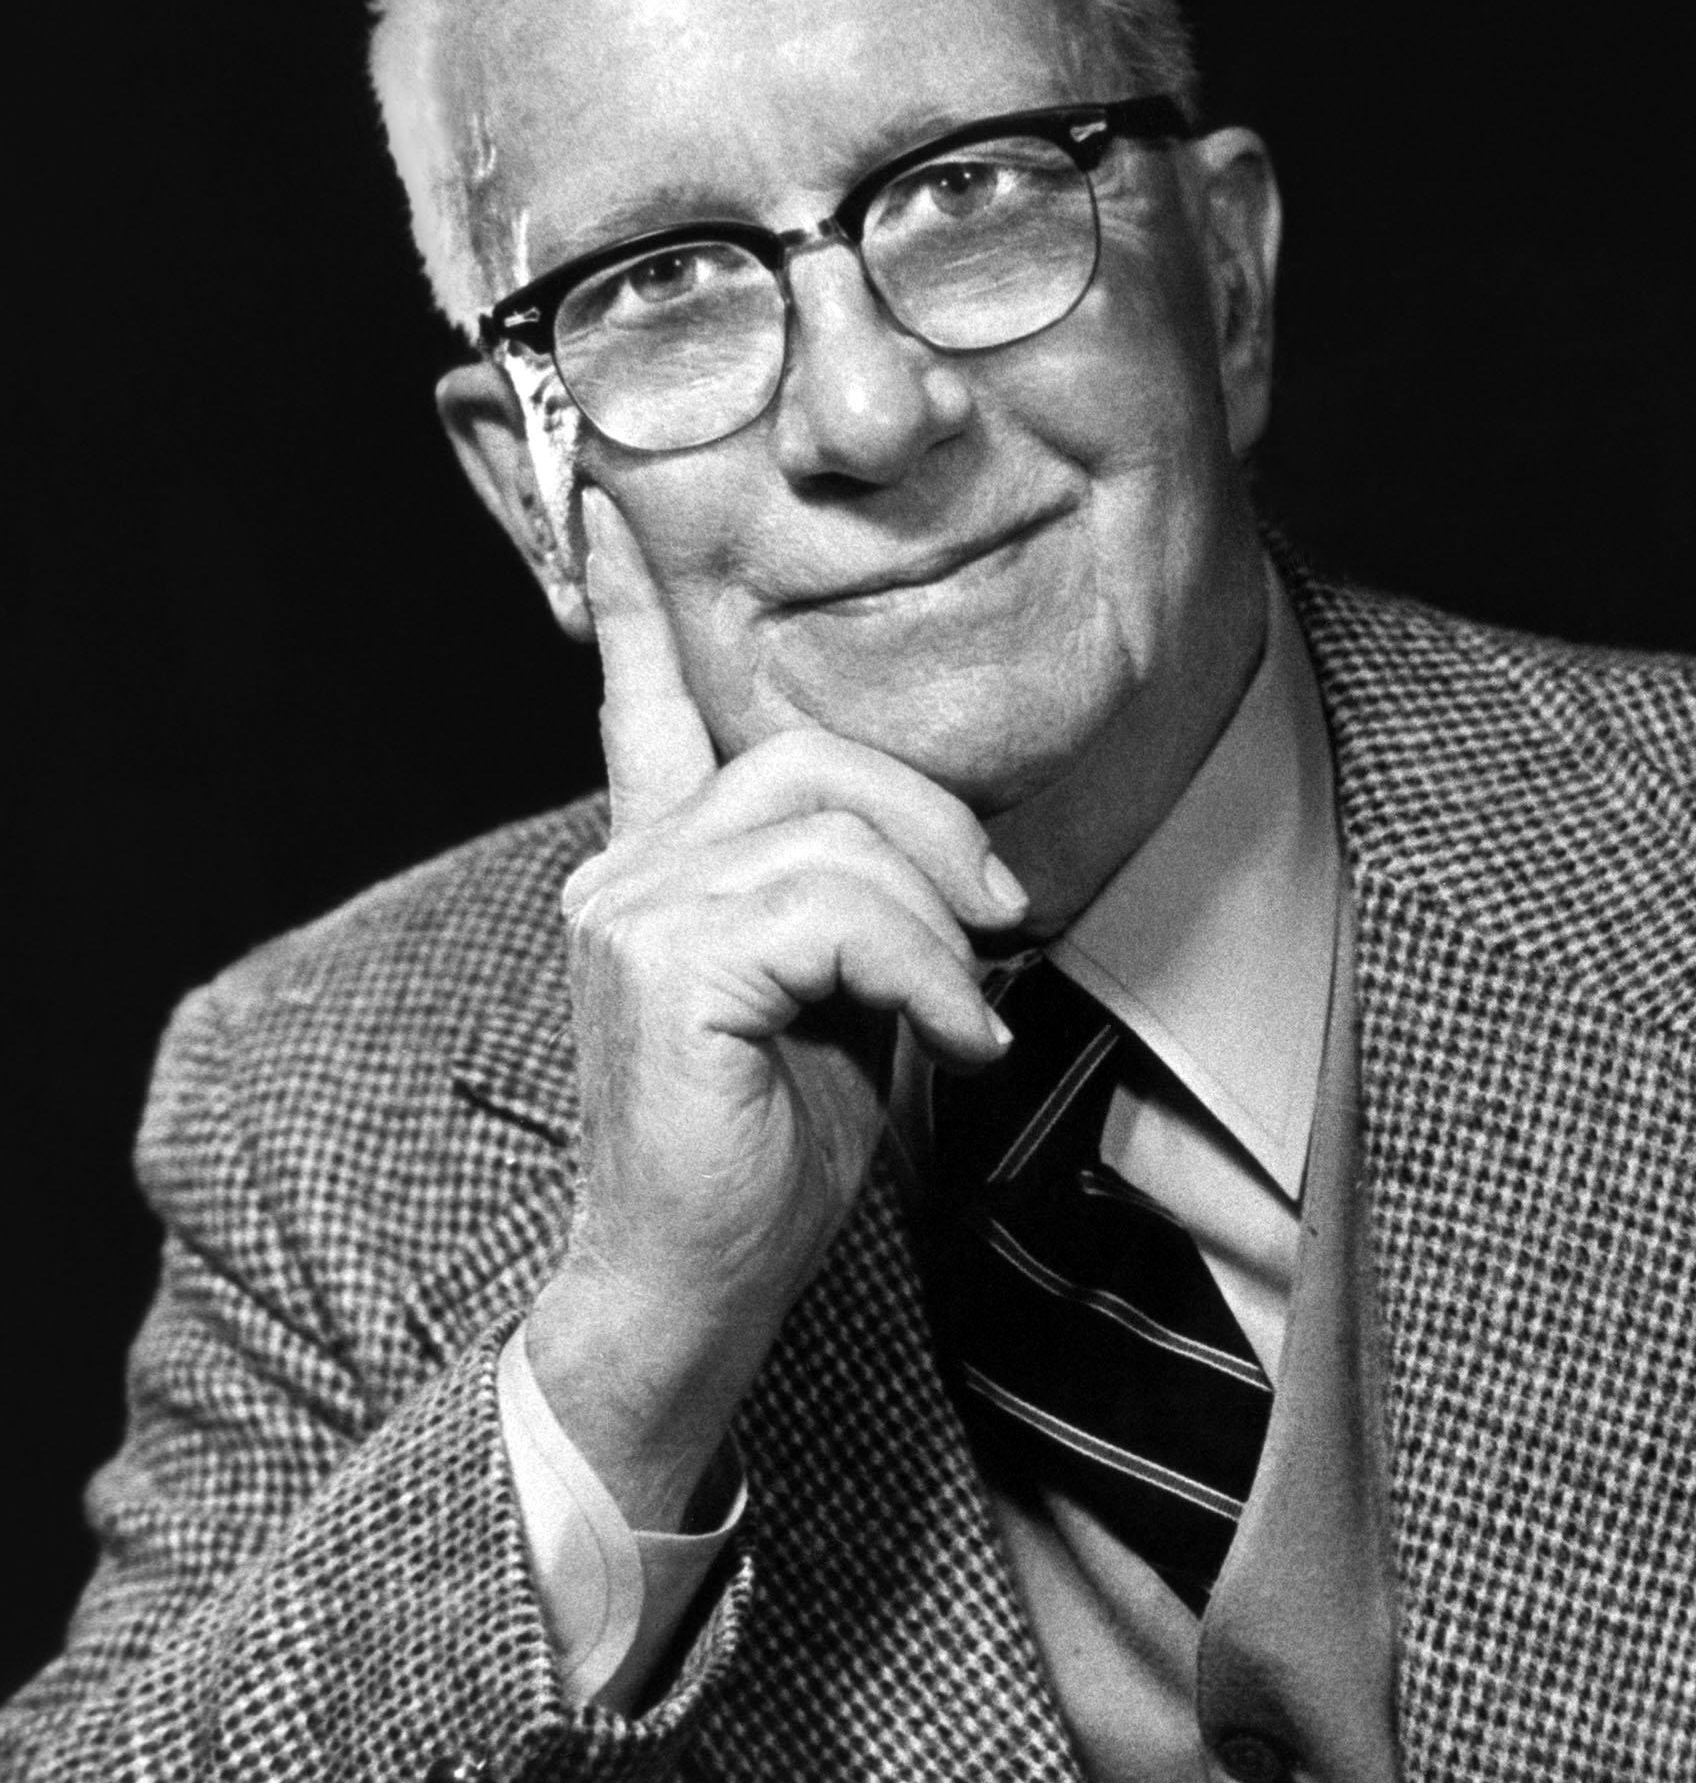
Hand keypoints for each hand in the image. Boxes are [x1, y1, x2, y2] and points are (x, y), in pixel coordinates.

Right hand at [526, 492, 1026, 1529]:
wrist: (696, 1284)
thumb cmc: (769, 1151)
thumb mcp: (841, 1001)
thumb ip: (862, 905)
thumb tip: (964, 858)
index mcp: (661, 861)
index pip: (641, 704)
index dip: (627, 603)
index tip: (615, 498)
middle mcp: (628, 863)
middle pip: (811, 759)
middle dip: (935, 832)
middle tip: (993, 927)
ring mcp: (632, 905)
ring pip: (835, 832)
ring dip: (937, 921)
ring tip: (963, 1007)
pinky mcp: (662, 959)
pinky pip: (833, 907)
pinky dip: (921, 968)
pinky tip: (949, 1036)